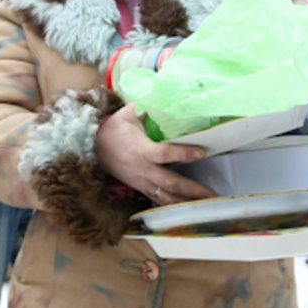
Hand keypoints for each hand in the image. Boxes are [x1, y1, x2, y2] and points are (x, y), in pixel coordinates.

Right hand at [95, 102, 216, 204]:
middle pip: (170, 183)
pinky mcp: (141, 188)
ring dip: (188, 202)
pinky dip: (176, 207)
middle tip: (213, 193)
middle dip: (193, 189)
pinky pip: (160, 200)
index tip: (202, 153)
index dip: (183, 154)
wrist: (94, 148)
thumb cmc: (115, 128)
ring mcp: (142, 182)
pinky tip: (191, 209)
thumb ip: (149, 106)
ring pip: (166, 196)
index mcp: (140, 149)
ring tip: (208, 204)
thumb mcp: (130, 113)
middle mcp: (142, 169)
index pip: (164, 154)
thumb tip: (170, 98)